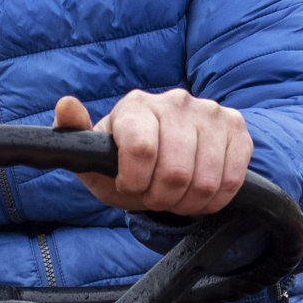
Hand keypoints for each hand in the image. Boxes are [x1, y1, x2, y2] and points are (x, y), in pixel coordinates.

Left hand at [52, 90, 252, 214]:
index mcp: (136, 106)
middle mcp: (176, 101)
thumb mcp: (92, 157)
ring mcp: (210, 112)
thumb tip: (66, 105)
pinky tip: (199, 192)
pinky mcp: (236, 128)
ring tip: (175, 194)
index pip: (140, 150)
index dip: (134, 181)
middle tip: (154, 195)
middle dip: (161, 198)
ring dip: (187, 202)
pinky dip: (214, 198)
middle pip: (175, 172)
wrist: (161, 157)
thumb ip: (71, 133)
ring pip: (204, 181)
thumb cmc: (123, 161)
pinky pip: (232, 179)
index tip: (128, 184)